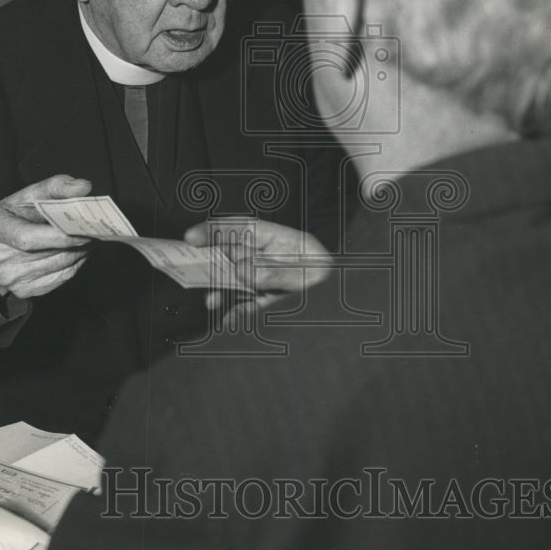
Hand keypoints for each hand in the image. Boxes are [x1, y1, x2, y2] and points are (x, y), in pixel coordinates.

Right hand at [0, 175, 91, 298]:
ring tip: (88, 234)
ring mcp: (12, 278)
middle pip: (50, 252)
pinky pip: (63, 277)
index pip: (27, 238)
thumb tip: (83, 187)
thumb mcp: (27, 195)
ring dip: (81, 250)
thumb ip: (56, 186)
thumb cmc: (13, 215)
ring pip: (61, 265)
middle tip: (95, 226)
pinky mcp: (26, 290)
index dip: (58, 236)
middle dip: (78, 239)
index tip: (82, 228)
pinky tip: (78, 249)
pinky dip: (76, 262)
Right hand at [184, 218, 331, 316]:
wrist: (359, 319)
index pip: (245, 229)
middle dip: (213, 261)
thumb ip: (276, 273)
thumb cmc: (340, 288)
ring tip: (211, 300)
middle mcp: (278, 258)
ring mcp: (276, 279)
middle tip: (191, 269)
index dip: (216, 230)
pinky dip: (238, 311)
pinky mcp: (277, 301)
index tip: (191, 238)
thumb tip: (242, 270)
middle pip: (238, 254)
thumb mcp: (310, 277)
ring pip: (240, 280)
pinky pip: (251, 304)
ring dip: (223, 289)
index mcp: (287, 242)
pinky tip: (228, 320)